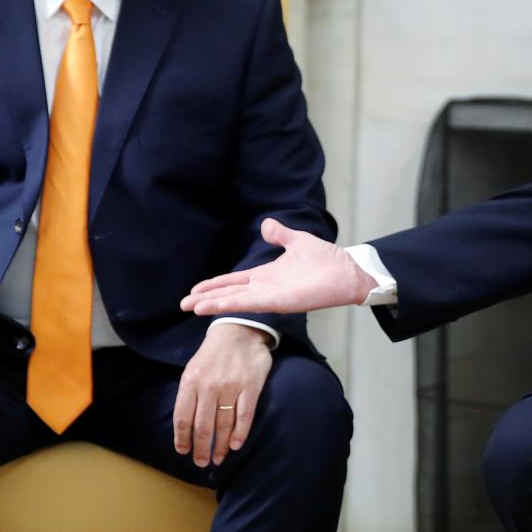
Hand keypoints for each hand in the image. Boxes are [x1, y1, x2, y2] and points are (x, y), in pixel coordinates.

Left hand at [173, 321, 273, 466]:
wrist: (239, 330)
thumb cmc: (213, 353)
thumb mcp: (193, 368)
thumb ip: (189, 394)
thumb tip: (186, 424)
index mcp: (190, 381)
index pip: (183, 418)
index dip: (182, 439)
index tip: (183, 451)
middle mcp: (209, 386)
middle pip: (203, 427)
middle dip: (201, 449)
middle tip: (201, 462)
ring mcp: (231, 387)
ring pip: (223, 425)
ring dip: (220, 446)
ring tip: (218, 458)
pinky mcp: (251, 387)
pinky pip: (244, 416)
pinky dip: (240, 434)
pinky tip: (235, 445)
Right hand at [181, 218, 376, 315]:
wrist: (348, 271)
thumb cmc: (327, 260)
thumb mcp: (298, 241)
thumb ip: (280, 235)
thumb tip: (265, 224)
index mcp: (266, 275)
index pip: (234, 281)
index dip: (214, 285)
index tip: (195, 290)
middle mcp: (265, 288)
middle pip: (229, 294)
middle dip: (206, 299)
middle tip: (183, 304)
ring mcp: (271, 296)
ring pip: (236, 301)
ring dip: (214, 304)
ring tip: (192, 307)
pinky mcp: (280, 301)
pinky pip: (252, 303)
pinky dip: (233, 304)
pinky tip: (216, 306)